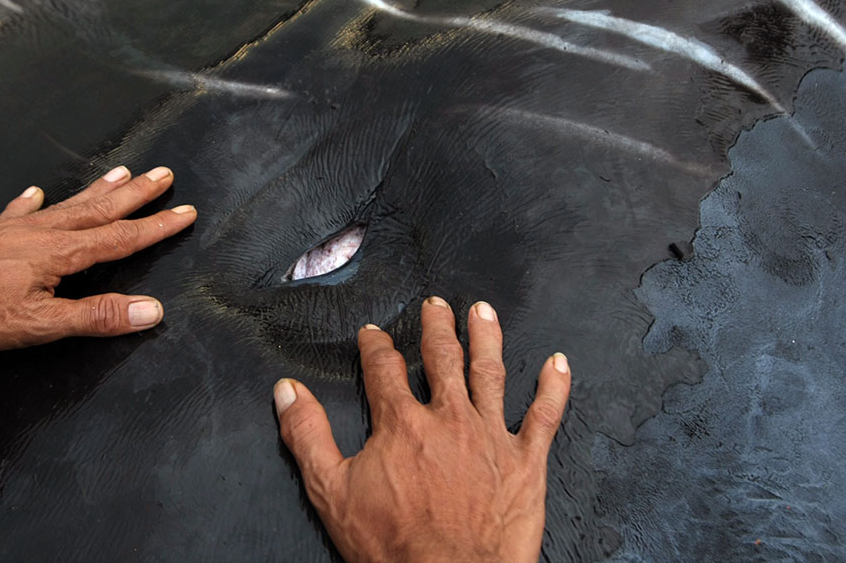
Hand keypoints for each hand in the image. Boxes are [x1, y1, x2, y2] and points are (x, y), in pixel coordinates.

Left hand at [0, 165, 195, 355]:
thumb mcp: (40, 324)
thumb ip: (97, 316)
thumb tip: (151, 311)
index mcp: (63, 254)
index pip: (122, 239)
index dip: (157, 228)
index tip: (186, 213)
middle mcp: (45, 232)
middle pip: (101, 210)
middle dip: (137, 195)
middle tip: (164, 175)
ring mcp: (15, 228)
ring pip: (68, 204)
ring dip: (98, 190)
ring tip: (121, 173)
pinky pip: (19, 211)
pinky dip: (32, 202)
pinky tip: (35, 193)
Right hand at [273, 296, 570, 562]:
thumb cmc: (393, 545)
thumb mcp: (331, 491)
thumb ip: (307, 435)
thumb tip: (287, 391)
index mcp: (402, 423)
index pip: (384, 368)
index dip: (376, 346)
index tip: (373, 334)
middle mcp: (449, 418)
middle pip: (442, 358)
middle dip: (436, 327)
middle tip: (435, 306)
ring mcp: (491, 436)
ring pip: (490, 372)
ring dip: (486, 337)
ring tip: (482, 311)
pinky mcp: (526, 462)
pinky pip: (545, 415)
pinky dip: (553, 387)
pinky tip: (558, 364)